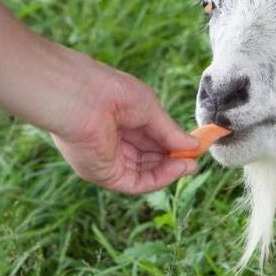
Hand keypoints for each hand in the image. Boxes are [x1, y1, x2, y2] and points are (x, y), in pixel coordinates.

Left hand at [51, 70, 199, 193]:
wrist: (82, 97)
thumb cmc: (113, 92)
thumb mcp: (150, 110)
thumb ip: (169, 131)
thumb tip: (193, 145)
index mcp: (120, 122)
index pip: (149, 140)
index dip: (172, 144)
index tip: (193, 146)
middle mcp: (113, 143)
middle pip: (148, 159)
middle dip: (173, 160)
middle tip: (194, 158)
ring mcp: (108, 160)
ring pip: (144, 173)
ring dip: (170, 171)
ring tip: (189, 164)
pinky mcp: (104, 174)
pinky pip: (136, 183)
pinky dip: (159, 178)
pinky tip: (177, 168)